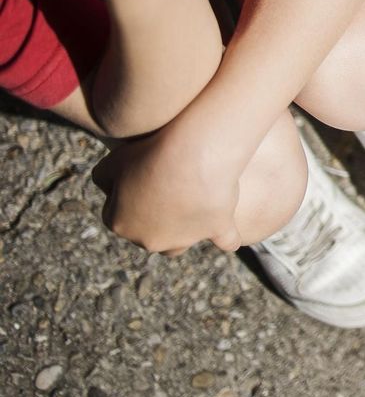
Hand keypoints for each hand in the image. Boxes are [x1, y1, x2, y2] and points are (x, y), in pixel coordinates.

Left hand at [91, 119, 242, 255]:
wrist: (194, 156)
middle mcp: (149, 240)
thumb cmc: (151, 154)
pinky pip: (226, 241)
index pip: (117, 212)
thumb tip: (111, 188)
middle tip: (167, 183)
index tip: (141, 173)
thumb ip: (104, 178)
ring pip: (180, 242)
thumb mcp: (113, 160)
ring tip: (191, 204)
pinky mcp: (217, 231)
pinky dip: (227, 237)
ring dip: (182, 230)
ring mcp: (184, 239)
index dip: (128, 192)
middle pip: (148, 231)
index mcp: (119, 224)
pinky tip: (228, 232)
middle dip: (154, 215)